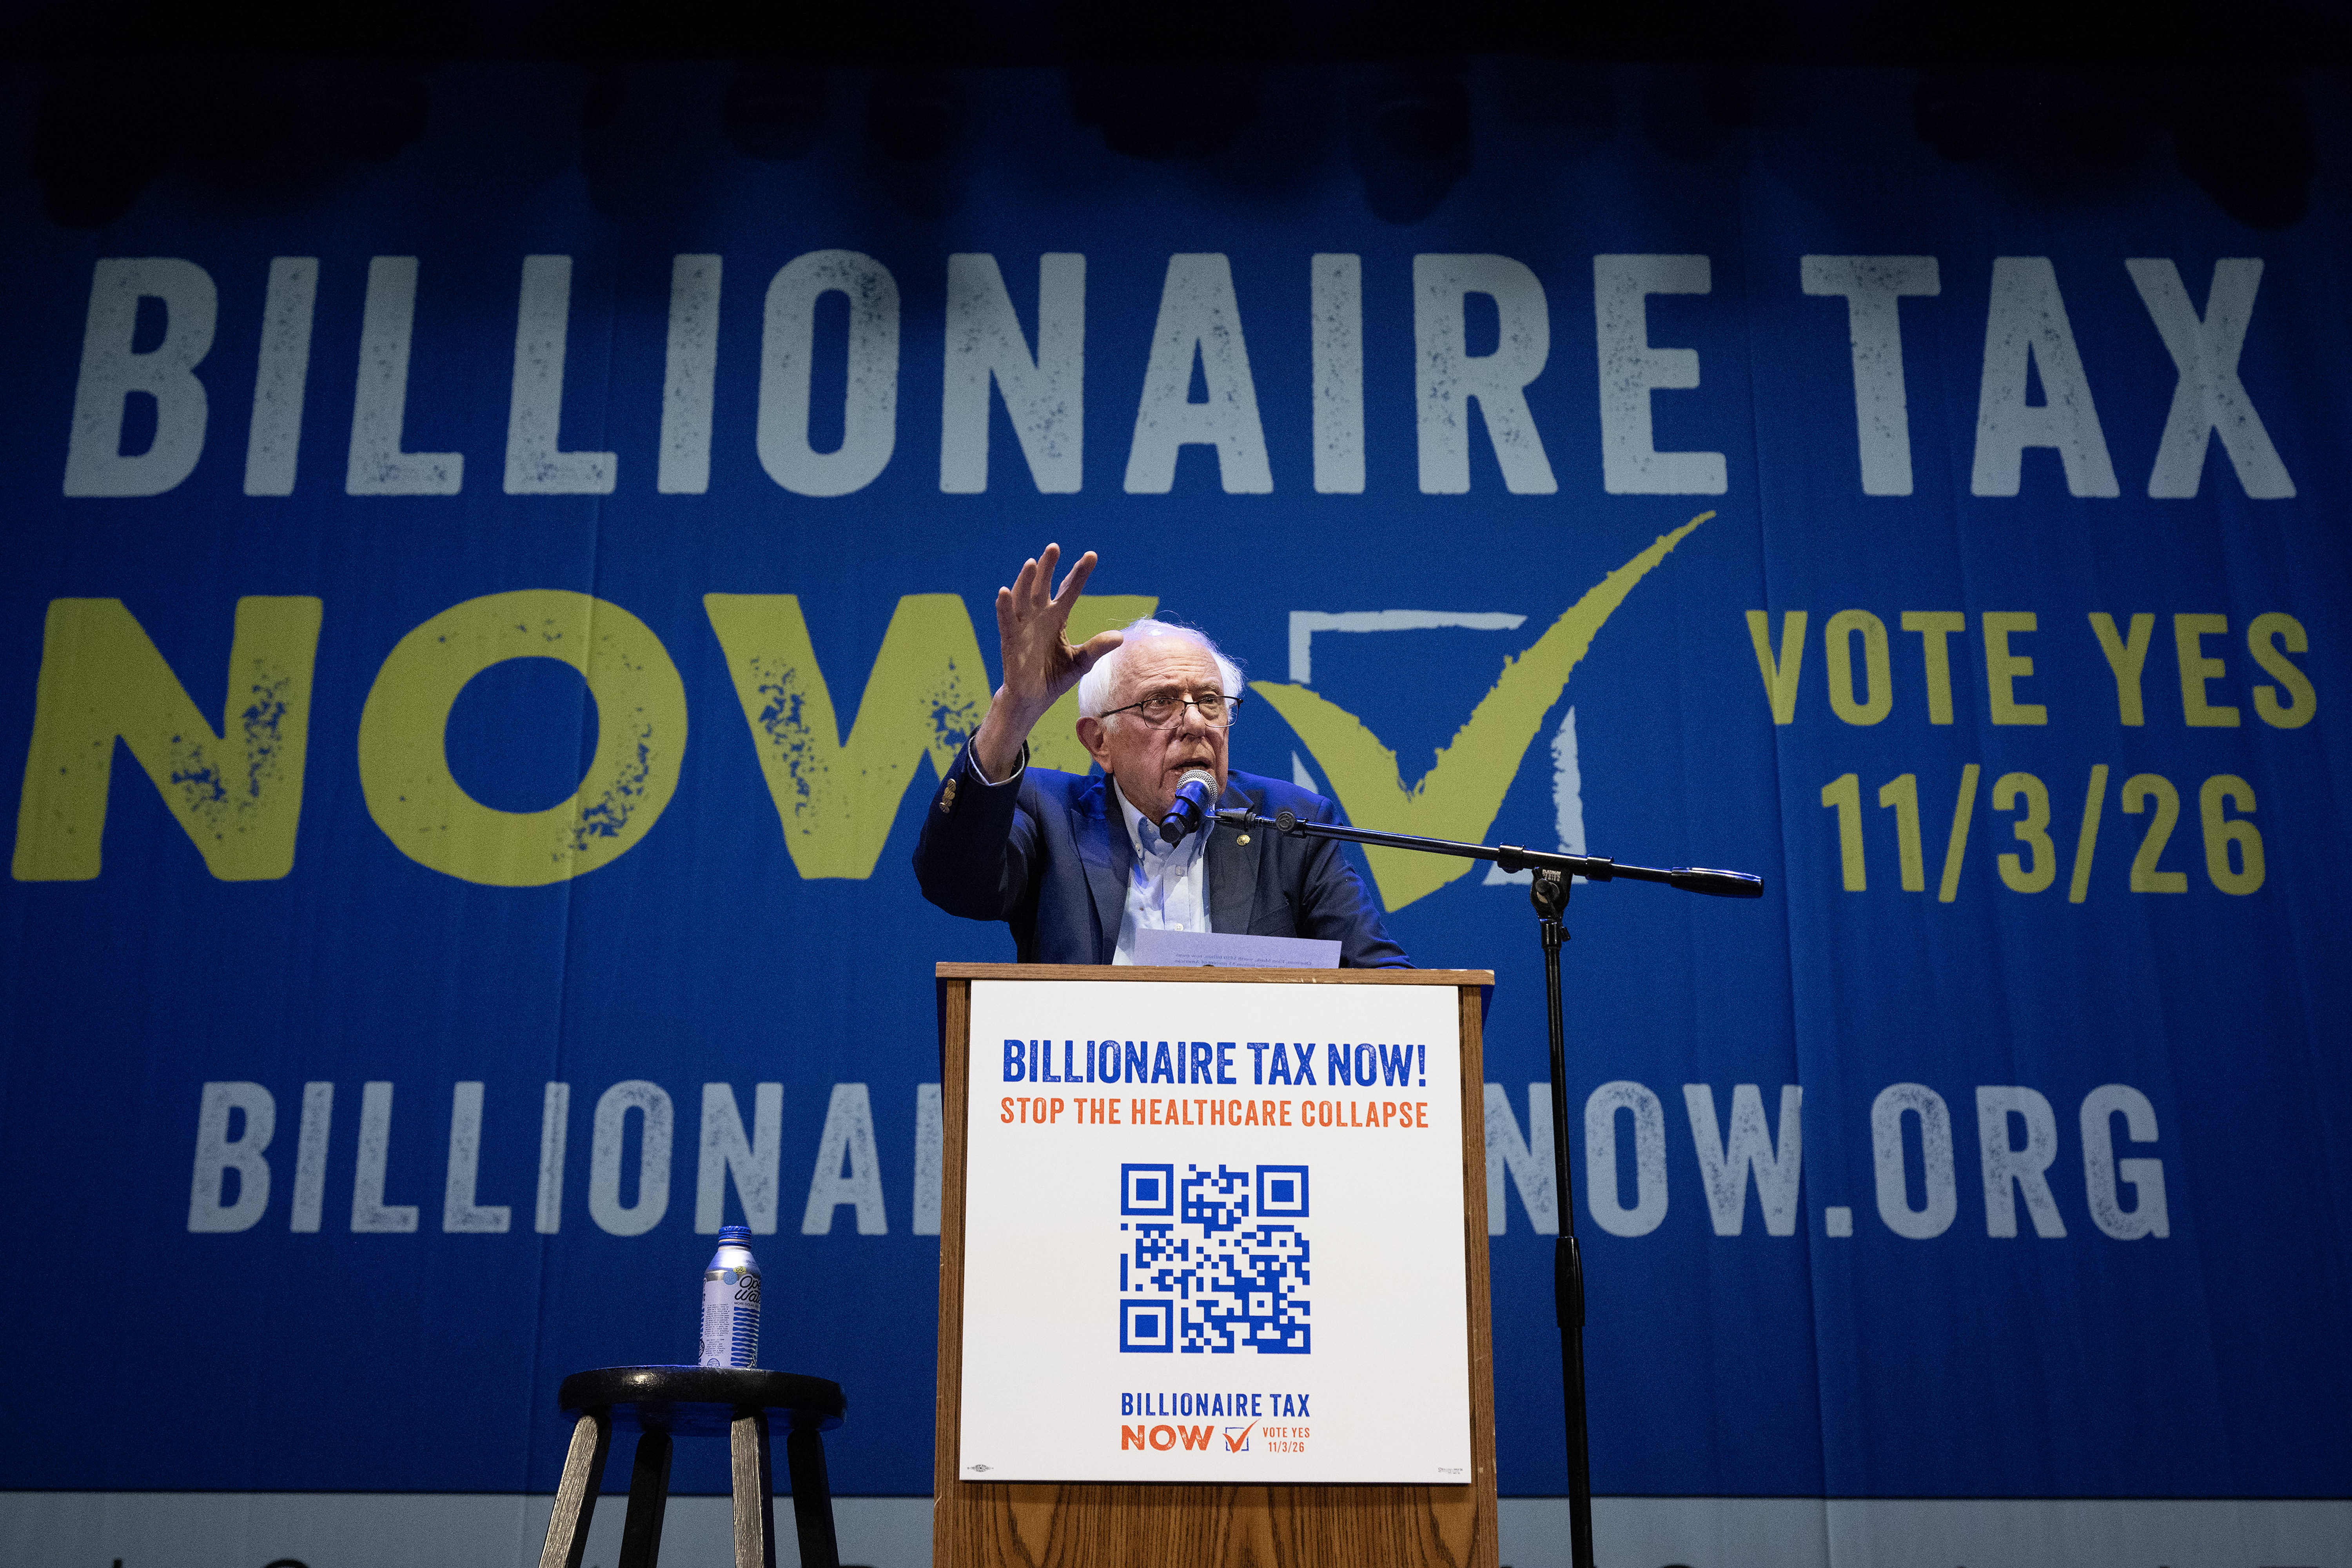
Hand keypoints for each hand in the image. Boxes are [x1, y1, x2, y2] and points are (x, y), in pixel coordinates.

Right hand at [971, 543, 1122, 778]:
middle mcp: (1038, 617)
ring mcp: (1022, 627)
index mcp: (1057, 618)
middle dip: (1048, 567)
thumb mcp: (1081, 663)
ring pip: (1023, 598)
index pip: (1069, 590)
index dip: (1079, 574)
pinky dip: (1004, 607)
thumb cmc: (1054, 677)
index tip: (1091, 555)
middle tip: (1054, 547)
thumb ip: (1096, 649)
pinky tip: (1005, 592)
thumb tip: (1120, 637)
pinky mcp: (1009, 641)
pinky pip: (1006, 621)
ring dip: (1025, 581)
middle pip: (1043, 586)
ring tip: (1031, 563)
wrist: (1032, 700)